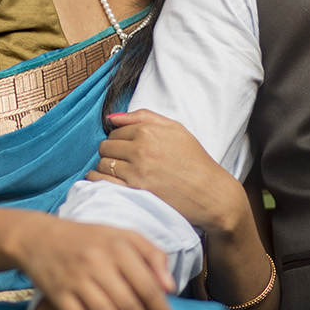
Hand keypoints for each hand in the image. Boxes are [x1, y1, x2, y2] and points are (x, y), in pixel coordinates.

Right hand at [8, 215, 174, 309]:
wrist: (40, 237)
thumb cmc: (89, 239)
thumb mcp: (123, 236)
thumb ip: (152, 255)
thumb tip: (170, 288)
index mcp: (118, 247)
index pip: (148, 286)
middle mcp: (98, 262)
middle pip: (128, 305)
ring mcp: (76, 279)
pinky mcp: (58, 295)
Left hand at [90, 110, 249, 236]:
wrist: (210, 192)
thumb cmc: (194, 160)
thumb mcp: (175, 129)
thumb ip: (143, 117)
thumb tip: (111, 118)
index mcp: (149, 131)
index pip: (115, 132)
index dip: (118, 140)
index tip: (125, 149)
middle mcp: (141, 149)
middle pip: (106, 147)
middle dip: (110, 153)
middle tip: (121, 161)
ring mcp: (137, 172)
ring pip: (103, 164)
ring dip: (105, 168)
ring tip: (116, 173)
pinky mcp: (135, 191)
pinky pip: (103, 182)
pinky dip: (98, 180)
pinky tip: (104, 181)